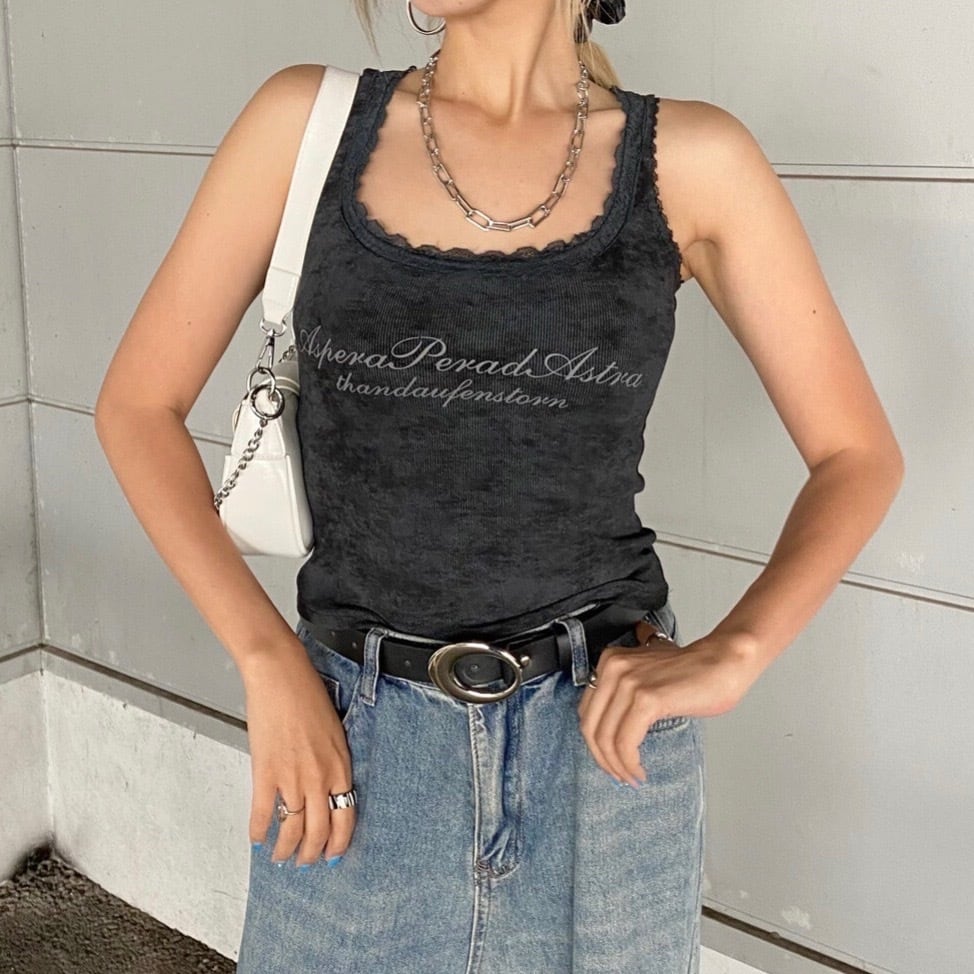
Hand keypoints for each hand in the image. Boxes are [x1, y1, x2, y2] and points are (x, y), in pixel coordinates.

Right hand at [242, 640, 356, 866]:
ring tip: (281, 857)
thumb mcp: (334, 730)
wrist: (281, 676)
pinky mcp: (266, 772)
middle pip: (319, 830)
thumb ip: (332, 761)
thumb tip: (326, 787)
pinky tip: (257, 839)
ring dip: (286, 849)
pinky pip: (262, 813)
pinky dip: (258, 830)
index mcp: (340, 766)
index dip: (339, 841)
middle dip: (312, 853)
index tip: (333, 854)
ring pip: (291, 828)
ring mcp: (292, 777)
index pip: (346, 817)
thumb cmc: (308, 695)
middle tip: (306, 863)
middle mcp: (320, 777)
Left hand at [577, 620, 758, 786]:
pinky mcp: (647, 699)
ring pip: (606, 738)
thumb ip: (625, 685)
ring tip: (632, 777)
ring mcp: (629, 683)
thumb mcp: (648, 670)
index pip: (586, 711)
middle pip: (591, 727)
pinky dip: (629, 763)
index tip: (608, 758)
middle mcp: (613, 668)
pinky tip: (640, 771)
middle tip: (619, 775)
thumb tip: (611, 720)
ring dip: (617, 766)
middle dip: (602, 758)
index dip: (595, 742)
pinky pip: (626, 742)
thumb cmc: (692, 670)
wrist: (723, 662)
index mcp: (609, 661)